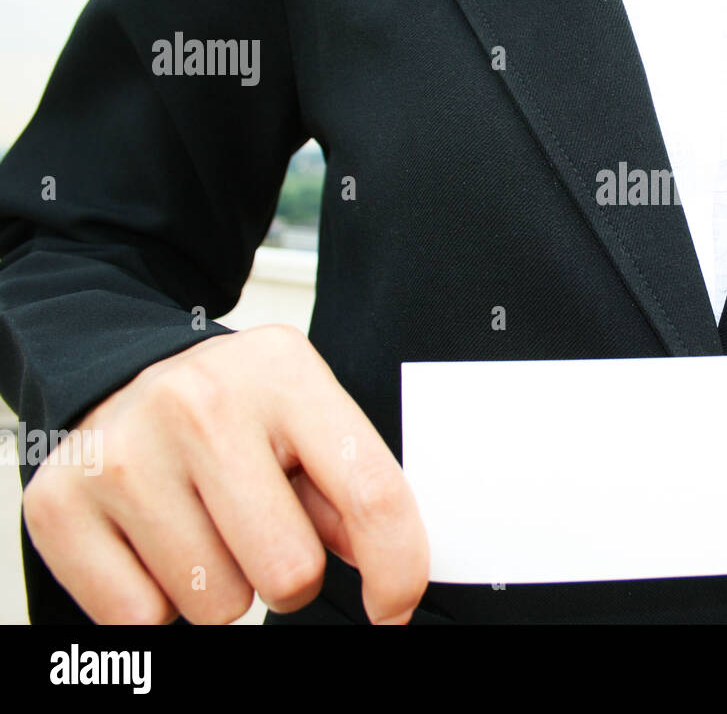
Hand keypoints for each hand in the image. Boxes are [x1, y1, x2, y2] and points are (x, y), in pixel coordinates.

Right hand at [21, 324, 428, 623]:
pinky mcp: (60, 504)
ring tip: (205, 523)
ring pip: (217, 606)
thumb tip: (394, 576)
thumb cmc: (237, 410)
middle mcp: (199, 403)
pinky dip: (157, 601)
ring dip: (221, 585)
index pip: (370, 493)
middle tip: (265, 532)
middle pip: (289, 572)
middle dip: (292, 575)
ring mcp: (123, 454)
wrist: (124, 374)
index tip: (393, 608)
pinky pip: (142, 621)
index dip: (398, 570)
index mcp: (283, 373)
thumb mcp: (310, 418)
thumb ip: (356, 488)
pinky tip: (155, 539)